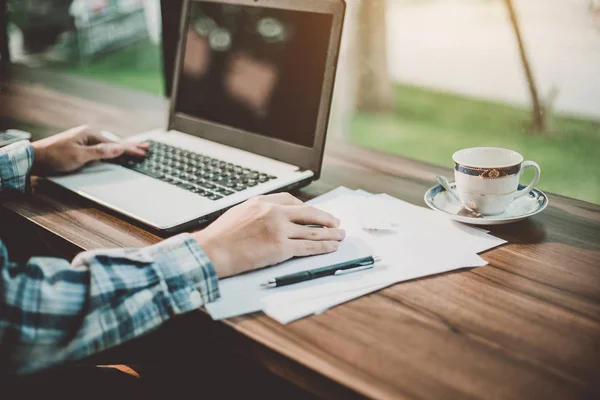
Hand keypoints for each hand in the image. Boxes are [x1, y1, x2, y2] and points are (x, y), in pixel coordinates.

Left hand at [31, 125, 148, 174]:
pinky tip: (114, 151)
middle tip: (146, 147)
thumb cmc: (55, 156)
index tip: (144, 152)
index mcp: (90, 135)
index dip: (130, 149)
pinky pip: (101, 148)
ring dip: (122, 148)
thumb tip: (118, 148)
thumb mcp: (79, 156)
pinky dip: (111, 150)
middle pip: (114, 142)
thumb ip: (100, 152)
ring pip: (108, 145)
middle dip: (130, 146)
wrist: (34, 158)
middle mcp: (88, 135)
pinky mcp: (80, 147)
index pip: (115, 144)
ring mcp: (84, 140)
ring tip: (135, 149)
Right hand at [193, 193, 345, 278]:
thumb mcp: (238, 214)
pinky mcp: (282, 247)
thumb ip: (255, 213)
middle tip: (336, 222)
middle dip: (325, 218)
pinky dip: (323, 247)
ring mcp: (279, 229)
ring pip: (313, 230)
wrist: (213, 251)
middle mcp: (273, 212)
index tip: (313, 213)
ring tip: (341, 235)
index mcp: (262, 201)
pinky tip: (331, 247)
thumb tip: (267, 219)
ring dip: (330, 234)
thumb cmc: (220, 237)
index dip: (306, 208)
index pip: (291, 201)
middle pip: (308, 213)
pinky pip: (308, 246)